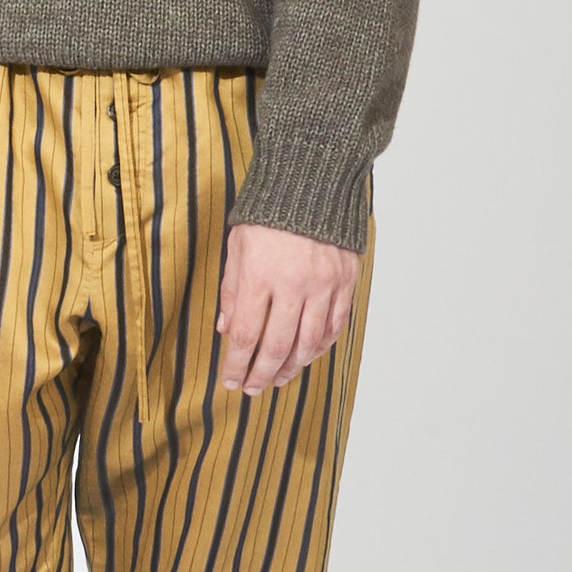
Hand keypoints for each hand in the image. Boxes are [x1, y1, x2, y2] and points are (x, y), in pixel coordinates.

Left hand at [215, 221, 359, 395]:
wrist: (312, 182)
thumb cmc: (267, 213)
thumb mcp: (237, 247)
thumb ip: (232, 291)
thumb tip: (226, 330)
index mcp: (259, 274)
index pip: (245, 334)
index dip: (236, 364)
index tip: (229, 380)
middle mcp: (293, 283)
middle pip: (277, 346)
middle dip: (261, 374)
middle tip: (252, 389)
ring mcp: (323, 284)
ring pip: (308, 342)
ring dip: (291, 367)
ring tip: (278, 379)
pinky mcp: (345, 281)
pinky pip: (334, 326)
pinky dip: (320, 347)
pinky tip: (306, 357)